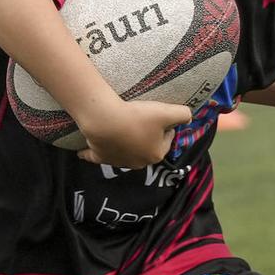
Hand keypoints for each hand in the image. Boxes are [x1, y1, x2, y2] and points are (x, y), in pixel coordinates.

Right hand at [77, 97, 192, 167]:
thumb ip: (184, 114)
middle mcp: (138, 163)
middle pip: (146, 146)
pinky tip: (85, 150)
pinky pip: (95, 156)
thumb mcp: (168, 111)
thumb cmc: (139, 117)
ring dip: (125, 143)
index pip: (167, 138)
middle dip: (147, 134)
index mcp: (156, 154)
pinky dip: (91, 153)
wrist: (106, 120)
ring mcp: (117, 162)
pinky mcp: (99, 156)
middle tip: (141, 117)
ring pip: (124, 152)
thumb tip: (189, 116)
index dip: (166, 124)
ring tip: (121, 126)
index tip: (159, 114)